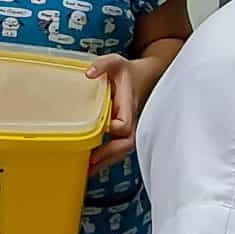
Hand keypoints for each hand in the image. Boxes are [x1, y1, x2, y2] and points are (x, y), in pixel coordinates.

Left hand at [87, 53, 139, 171]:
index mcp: (129, 105)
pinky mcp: (125, 131)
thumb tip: (88, 74)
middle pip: (126, 145)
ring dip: (107, 161)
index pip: (125, 124)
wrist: (146, 76)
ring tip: (88, 171)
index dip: (114, 129)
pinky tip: (92, 165)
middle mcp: (132, 120)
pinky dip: (107, 158)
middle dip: (110, 155)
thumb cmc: (129, 71)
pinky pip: (119, 148)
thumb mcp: (116, 62)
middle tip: (91, 162)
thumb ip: (103, 64)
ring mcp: (129, 127)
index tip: (101, 130)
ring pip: (123, 150)